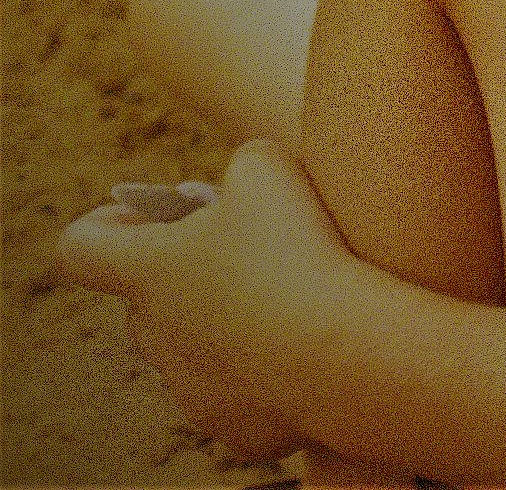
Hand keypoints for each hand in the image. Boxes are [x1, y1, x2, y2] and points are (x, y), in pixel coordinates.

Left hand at [56, 142, 350, 461]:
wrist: (342, 352)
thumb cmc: (295, 250)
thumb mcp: (264, 166)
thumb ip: (239, 165)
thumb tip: (242, 188)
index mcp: (147, 272)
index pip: (79, 247)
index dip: (104, 223)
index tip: (149, 213)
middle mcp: (154, 334)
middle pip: (146, 296)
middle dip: (186, 266)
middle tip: (245, 242)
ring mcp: (189, 387)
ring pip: (191, 342)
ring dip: (224, 314)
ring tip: (287, 290)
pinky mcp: (231, 424)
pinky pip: (238, 384)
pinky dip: (264, 361)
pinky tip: (308, 338)